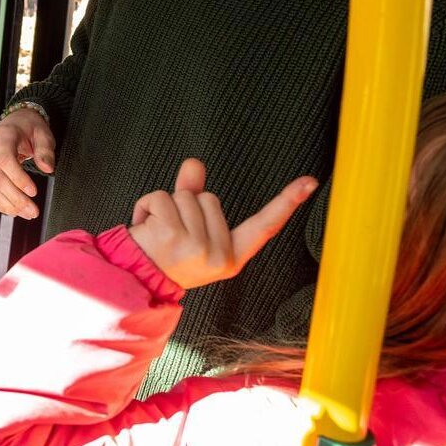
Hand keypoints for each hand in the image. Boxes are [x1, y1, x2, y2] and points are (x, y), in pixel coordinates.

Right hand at [0, 106, 56, 218]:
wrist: (14, 123)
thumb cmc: (29, 128)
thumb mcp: (43, 133)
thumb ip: (45, 150)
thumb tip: (48, 168)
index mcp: (3, 135)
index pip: (5, 159)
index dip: (18, 178)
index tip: (33, 192)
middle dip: (15, 198)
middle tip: (33, 211)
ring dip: (8, 204)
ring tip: (26, 214)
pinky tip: (13, 211)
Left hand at [128, 159, 318, 288]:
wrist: (135, 282)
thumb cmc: (165, 257)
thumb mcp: (189, 232)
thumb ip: (195, 195)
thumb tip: (194, 163)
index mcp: (231, 257)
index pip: (264, 227)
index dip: (287, 203)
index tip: (310, 182)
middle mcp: (219, 256)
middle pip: (209, 197)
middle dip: (186, 206)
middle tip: (171, 234)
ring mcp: (197, 247)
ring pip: (185, 195)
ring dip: (164, 206)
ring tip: (156, 232)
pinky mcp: (173, 236)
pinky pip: (161, 197)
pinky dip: (146, 205)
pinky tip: (143, 227)